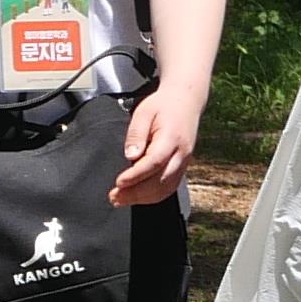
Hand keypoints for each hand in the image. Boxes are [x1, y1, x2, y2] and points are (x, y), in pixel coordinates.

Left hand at [113, 87, 201, 206]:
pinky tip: (137, 197)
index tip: (118, 183)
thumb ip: (136, 134)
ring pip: (166, 188)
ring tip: (121, 200)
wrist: (186, 101)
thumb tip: (130, 156)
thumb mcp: (144, 112)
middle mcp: (182, 153)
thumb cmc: (163, 106)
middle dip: (136, 193)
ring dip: (143, 198)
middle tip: (114, 197)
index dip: (136, 175)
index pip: (154, 162)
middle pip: (161, 180)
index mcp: (172, 137)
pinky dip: (153, 196)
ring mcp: (184, 162)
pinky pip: (170, 187)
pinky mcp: (182, 167)